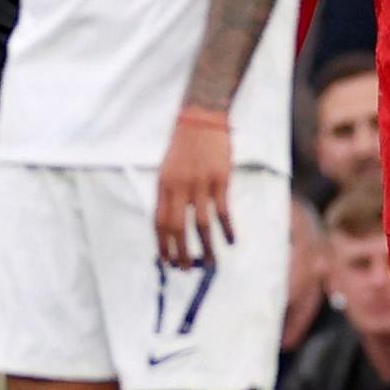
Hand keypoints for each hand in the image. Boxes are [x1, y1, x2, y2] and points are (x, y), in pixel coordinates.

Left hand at [155, 108, 235, 266]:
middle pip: (177, 228)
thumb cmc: (184, 147)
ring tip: (210, 263)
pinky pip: (223, 210)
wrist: (201, 119)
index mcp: (164, 186)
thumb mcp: (168, 169)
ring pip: (201, 224)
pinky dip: (227, 229)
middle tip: (186, 269)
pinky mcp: (221, 179)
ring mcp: (201, 183)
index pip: (159, 223)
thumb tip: (170, 226)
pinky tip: (230, 241)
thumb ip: (169, 195)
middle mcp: (179, 187)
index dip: (163, 245)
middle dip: (181, 253)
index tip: (167, 262)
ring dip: (205, 247)